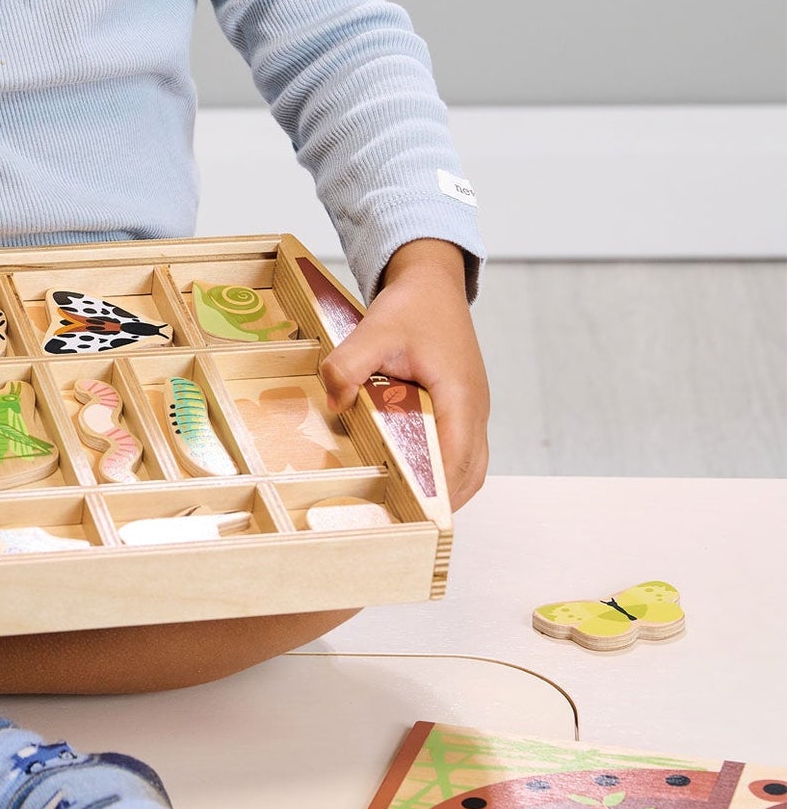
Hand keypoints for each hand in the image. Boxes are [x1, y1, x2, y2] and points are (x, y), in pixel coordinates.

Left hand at [318, 239, 488, 508]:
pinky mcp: (464, 408)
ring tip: (408, 510)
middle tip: (403, 526)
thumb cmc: (413, 306)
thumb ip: (349, 365)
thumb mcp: (375, 330)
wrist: (433, 283)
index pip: (456, 460)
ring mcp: (473, 410)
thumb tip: (334, 402)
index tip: (414, 520)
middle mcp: (475, 410)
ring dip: (446, 490)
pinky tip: (413, 475)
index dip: (438, 494)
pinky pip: (462, 451)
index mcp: (460, 397)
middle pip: (469, 474)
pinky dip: (445, 471)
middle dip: (441, 503)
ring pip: (470, 467)